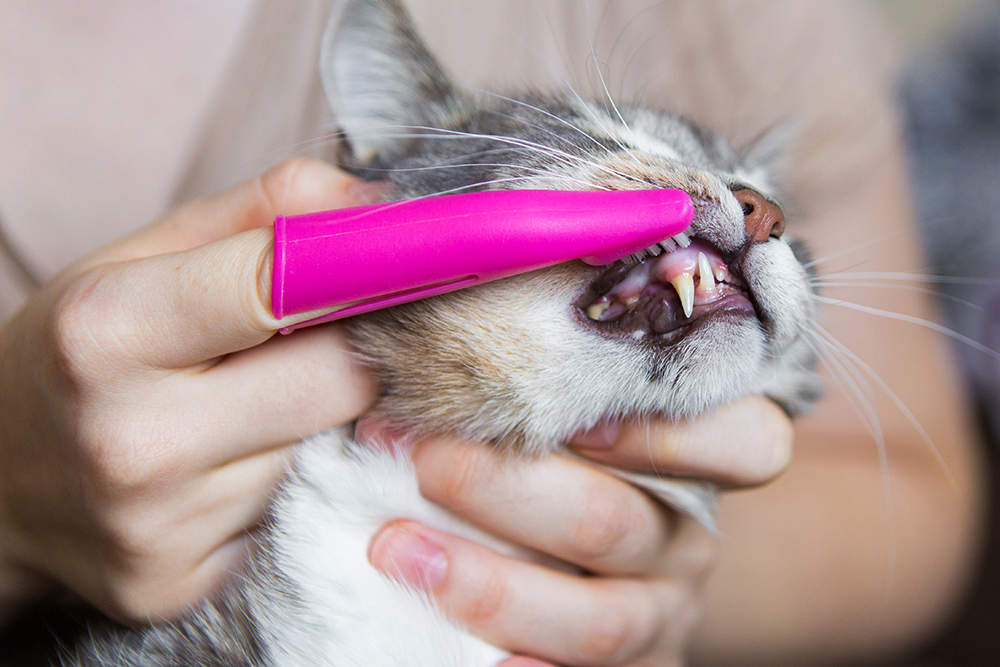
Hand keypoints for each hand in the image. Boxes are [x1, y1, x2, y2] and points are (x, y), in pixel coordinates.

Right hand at [0, 159, 377, 624]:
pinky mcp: (188, 585)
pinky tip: (245, 462)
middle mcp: (136, 439)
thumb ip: (257, 214)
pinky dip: (298, 477)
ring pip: (330, 448)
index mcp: (110, 332)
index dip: (360, 268)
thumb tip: (376, 203)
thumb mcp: (134, 259)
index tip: (401, 261)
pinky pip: (302, 509)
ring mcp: (165, 527)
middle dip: (356, 348)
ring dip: (325, 418)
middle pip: (339, 379)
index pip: (286, 285)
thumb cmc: (74, 356)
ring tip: (262, 402)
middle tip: (329, 334)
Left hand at [368, 396, 791, 665]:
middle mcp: (687, 539)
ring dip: (488, 586)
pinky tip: (480, 660)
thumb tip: (428, 324)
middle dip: (503, 489)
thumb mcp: (577, 415)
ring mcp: (661, 615)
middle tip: (421, 456)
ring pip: (598, 620)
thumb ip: (542, 374)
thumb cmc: (569, 460)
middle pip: (615, 523)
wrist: (600, 568)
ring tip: (397, 548)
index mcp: (697, 460)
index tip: (568, 416)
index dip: (664, 433)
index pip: (747, 443)